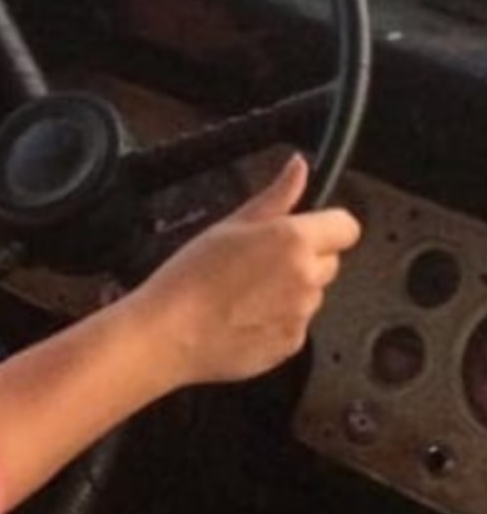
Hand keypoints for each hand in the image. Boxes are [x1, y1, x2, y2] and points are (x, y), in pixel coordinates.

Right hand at [136, 153, 361, 386]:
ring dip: (289, 291)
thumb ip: (275, 197)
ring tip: (242, 294)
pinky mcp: (291, 344)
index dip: (326, 225)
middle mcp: (306, 277)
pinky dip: (276, 321)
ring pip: (311, 294)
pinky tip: (241, 318)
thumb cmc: (188, 279)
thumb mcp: (228, 226)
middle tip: (258, 264)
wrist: (167, 335)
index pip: (346, 226)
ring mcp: (302, 314)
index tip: (304, 230)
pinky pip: (295, 324)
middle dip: (304, 259)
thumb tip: (298, 169)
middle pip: (329, 261)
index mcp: (293, 240)